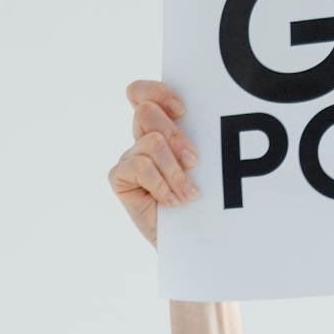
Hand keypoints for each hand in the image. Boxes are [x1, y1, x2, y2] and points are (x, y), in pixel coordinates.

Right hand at [109, 79, 202, 246]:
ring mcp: (130, 158)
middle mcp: (142, 139)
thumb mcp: (209, 165)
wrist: (196, 241)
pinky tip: (172, 201)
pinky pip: (137, 166)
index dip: (157, 92)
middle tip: (195, 162)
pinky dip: (160, 184)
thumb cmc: (207, 202)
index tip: (183, 110)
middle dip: (176, 136)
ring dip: (174, 170)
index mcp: (162, 127)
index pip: (142, 93)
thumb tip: (213, 115)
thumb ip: (202, 138)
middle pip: (147, 112)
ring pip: (150, 142)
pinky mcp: (119, 178)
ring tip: (189, 194)